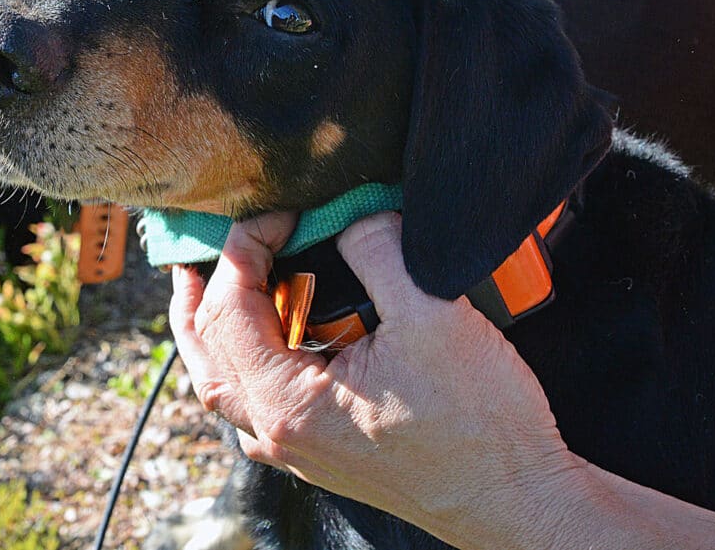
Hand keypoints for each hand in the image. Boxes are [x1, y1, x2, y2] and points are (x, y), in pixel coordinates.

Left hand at [169, 211, 584, 547]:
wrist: (520, 501)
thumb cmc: (482, 428)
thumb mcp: (432, 317)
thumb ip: (377, 253)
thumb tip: (351, 218)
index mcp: (288, 404)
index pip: (230, 309)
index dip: (245, 247)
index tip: (280, 214)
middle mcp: (279, 434)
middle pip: (206, 355)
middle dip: (197, 296)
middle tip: (195, 252)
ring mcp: (298, 451)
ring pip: (226, 385)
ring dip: (214, 333)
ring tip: (220, 287)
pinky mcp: (322, 454)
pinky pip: (259, 405)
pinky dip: (250, 363)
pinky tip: (275, 336)